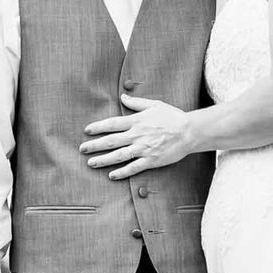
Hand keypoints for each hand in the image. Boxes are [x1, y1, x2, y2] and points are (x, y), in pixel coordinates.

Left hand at [80, 94, 195, 180]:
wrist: (189, 131)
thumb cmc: (172, 117)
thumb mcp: (154, 105)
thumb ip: (136, 103)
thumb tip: (122, 97)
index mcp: (137, 121)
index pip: (112, 124)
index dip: (98, 127)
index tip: (87, 130)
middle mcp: (137, 135)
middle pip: (111, 141)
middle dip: (95, 145)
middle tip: (82, 149)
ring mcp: (144, 149)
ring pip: (119, 155)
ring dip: (103, 160)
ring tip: (91, 163)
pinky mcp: (151, 160)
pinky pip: (133, 168)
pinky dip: (122, 172)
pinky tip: (111, 175)